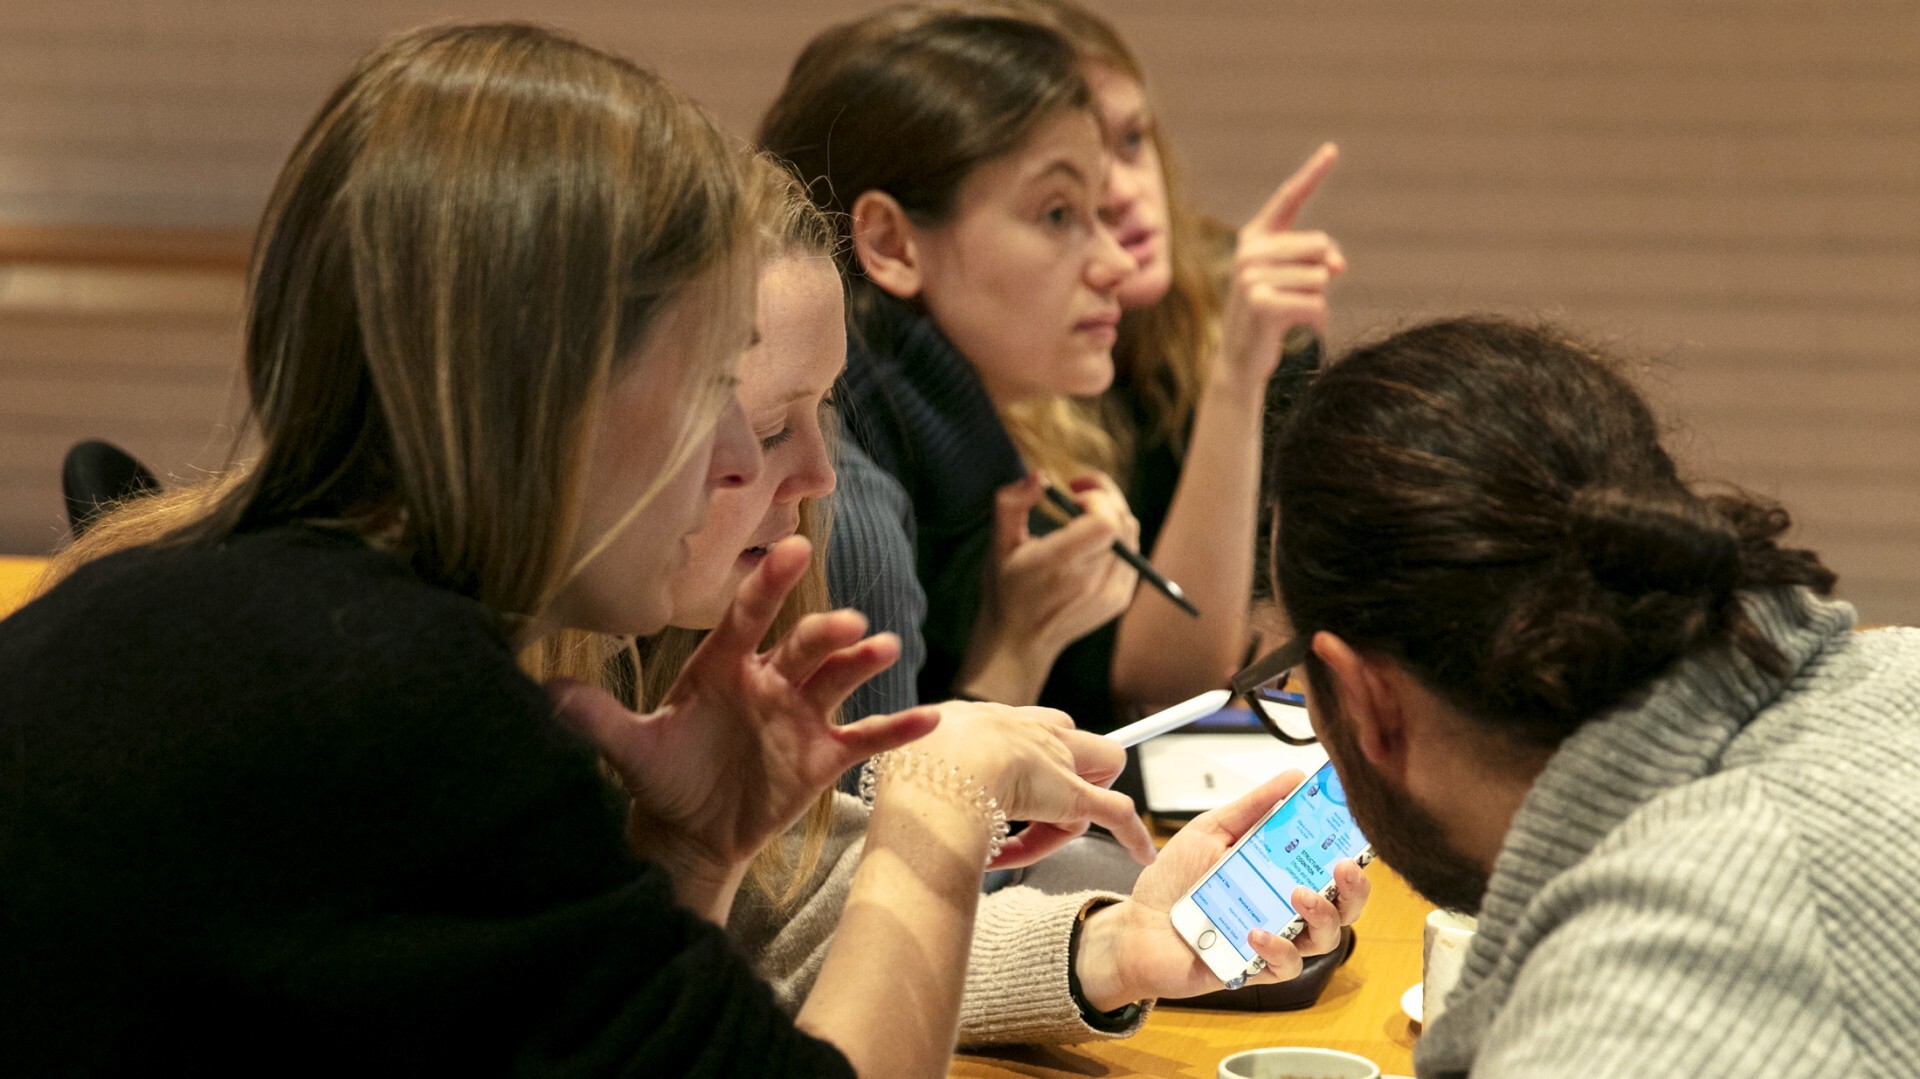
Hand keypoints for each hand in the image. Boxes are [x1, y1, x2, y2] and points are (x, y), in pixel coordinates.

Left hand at [548, 537, 938, 918]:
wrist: (691, 833)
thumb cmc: (664, 777)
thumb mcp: (629, 749)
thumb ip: (595, 718)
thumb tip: (541, 691)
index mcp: (723, 665)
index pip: (747, 617)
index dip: (768, 585)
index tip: (791, 550)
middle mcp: (768, 681)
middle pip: (802, 647)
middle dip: (825, 633)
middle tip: (847, 625)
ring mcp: (801, 716)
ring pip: (838, 681)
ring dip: (863, 664)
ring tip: (884, 649)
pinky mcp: (823, 756)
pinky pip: (866, 739)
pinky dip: (898, 729)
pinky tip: (931, 718)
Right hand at [900, 700, 1155, 869]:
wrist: (940, 769)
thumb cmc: (912, 767)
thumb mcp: (902, 745)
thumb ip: (910, 751)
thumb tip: (899, 765)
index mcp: (986, 720)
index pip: (1024, 726)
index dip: (1028, 752)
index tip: (1017, 771)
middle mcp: (1028, 732)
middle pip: (1069, 742)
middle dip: (1062, 775)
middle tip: (1027, 812)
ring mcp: (1055, 762)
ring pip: (1093, 778)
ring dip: (1071, 814)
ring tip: (1026, 843)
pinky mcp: (1074, 797)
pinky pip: (1118, 815)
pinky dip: (1133, 836)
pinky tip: (1143, 853)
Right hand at [957, 473, 1140, 702]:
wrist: (1018, 643)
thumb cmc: (1005, 589)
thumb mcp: (997, 544)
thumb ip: (1012, 503)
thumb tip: (1040, 476)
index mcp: (1060, 565)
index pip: (1106, 523)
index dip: (1098, 498)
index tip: (1073, 495)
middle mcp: (1091, 582)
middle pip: (1122, 523)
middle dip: (1105, 498)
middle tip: (1081, 493)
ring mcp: (1109, 594)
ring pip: (1132, 536)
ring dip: (1112, 516)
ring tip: (1084, 515)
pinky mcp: (1118, 600)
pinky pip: (1133, 555)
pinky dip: (1118, 539)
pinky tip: (1092, 543)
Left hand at [1073, 770, 1371, 1009]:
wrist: (1136, 924)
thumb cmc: (1175, 880)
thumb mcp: (1211, 831)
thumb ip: (1252, 808)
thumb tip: (1295, 777)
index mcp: (1282, 873)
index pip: (1333, 866)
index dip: (1353, 851)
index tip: (1355, 831)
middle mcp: (1287, 908)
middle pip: (1345, 906)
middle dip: (1354, 888)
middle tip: (1343, 867)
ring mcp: (1275, 940)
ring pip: (1325, 939)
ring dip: (1322, 915)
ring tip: (1299, 894)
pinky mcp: (1255, 970)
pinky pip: (1284, 967)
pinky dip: (1277, 949)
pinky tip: (1257, 933)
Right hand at [1217, 142, 1346, 388]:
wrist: (1240, 360)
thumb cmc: (1270, 315)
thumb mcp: (1295, 281)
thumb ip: (1319, 261)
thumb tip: (1337, 266)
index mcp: (1255, 237)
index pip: (1289, 198)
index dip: (1312, 173)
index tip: (1333, 149)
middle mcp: (1249, 251)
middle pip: (1320, 246)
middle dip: (1322, 274)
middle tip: (1297, 296)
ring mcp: (1252, 277)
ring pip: (1321, 278)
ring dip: (1318, 302)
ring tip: (1292, 315)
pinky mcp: (1262, 304)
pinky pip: (1317, 304)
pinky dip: (1318, 321)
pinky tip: (1299, 329)